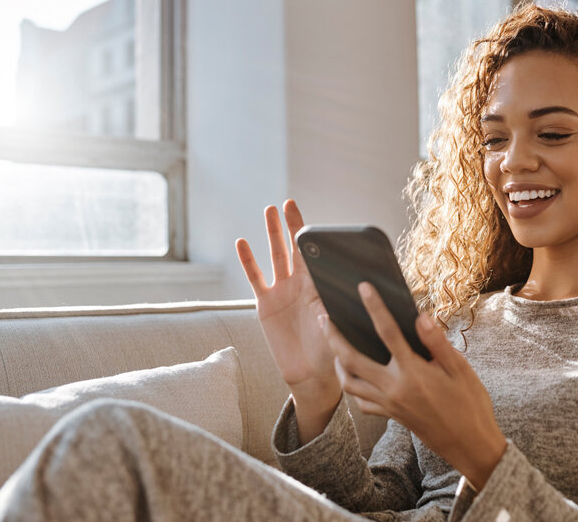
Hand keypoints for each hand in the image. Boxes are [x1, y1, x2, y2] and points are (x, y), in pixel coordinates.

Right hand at [235, 201, 339, 405]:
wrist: (310, 375)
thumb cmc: (330, 352)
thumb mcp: (335, 329)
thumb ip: (332, 311)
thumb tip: (335, 297)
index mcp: (321, 288)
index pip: (316, 257)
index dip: (313, 237)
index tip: (312, 219)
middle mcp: (301, 285)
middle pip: (295, 249)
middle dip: (292, 226)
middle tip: (288, 203)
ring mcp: (282, 292)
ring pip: (276, 256)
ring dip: (272, 234)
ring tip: (269, 211)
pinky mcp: (265, 304)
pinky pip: (256, 278)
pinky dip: (249, 261)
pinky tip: (242, 242)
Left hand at [320, 282, 507, 490]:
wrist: (470, 445)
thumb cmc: (470, 404)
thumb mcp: (461, 369)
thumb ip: (437, 342)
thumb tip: (419, 316)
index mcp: (413, 372)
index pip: (387, 332)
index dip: (375, 307)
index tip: (364, 288)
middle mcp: (394, 388)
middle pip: (352, 359)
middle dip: (334, 337)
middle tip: (325, 318)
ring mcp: (389, 404)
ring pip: (349, 383)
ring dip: (337, 362)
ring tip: (334, 345)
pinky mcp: (390, 416)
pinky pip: (361, 402)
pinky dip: (353, 387)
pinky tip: (356, 375)